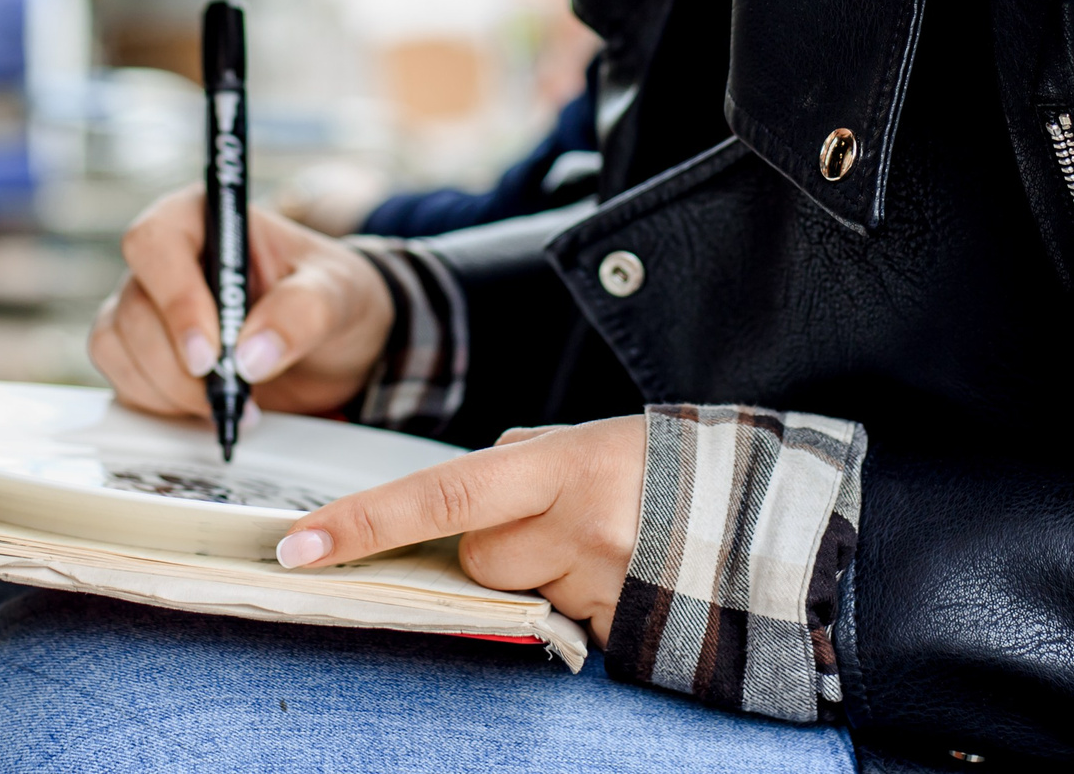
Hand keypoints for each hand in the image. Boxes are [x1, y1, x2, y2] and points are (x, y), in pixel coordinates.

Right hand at [90, 186, 395, 419]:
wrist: (336, 342)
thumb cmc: (332, 296)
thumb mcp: (337, 294)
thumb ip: (301, 313)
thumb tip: (251, 355)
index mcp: (206, 216)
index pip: (157, 242)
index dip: (176, 300)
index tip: (213, 352)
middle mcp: (168, 256)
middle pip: (134, 306)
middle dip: (180, 364)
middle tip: (236, 392)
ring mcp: (148, 303)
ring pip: (118, 345)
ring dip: (171, 390)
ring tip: (234, 404)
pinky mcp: (143, 349)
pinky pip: (122, 377)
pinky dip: (160, 404)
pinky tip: (208, 408)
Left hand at [272, 417, 645, 644]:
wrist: (775, 518)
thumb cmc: (668, 468)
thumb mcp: (591, 443)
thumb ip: (519, 467)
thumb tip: (453, 507)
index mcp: (563, 464)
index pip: (438, 494)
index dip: (363, 523)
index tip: (298, 546)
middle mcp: (579, 526)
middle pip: (476, 555)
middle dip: (493, 543)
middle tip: (553, 518)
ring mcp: (601, 585)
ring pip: (516, 590)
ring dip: (538, 571)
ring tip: (602, 542)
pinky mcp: (621, 631)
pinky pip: (561, 622)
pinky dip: (575, 602)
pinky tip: (622, 574)